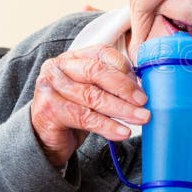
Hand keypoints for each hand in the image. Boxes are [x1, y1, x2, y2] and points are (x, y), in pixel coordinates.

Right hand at [31, 44, 148, 167]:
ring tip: (140, 118)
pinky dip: (107, 126)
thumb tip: (141, 88)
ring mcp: (50, 87)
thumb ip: (112, 85)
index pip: (103, 53)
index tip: (142, 86)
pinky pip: (84, 117)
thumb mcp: (95, 92)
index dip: (125, 69)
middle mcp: (59, 67)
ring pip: (92, 96)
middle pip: (96, 72)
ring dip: (121, 109)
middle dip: (124, 88)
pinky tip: (122, 132)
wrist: (47, 137)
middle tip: (144, 102)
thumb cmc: (75, 111)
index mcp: (74, 57)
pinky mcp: (48, 109)